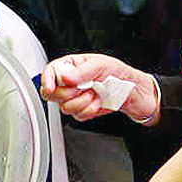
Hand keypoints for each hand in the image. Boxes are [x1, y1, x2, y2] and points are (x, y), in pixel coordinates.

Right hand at [43, 54, 158, 123]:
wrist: (134, 93)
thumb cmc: (119, 74)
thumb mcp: (102, 65)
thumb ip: (82, 71)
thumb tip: (65, 77)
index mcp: (72, 65)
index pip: (50, 72)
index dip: (47, 80)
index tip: (51, 88)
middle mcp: (71, 82)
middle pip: (52, 93)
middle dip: (67, 94)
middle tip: (82, 88)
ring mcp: (76, 97)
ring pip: (64, 107)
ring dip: (82, 102)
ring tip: (95, 94)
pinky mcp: (82, 110)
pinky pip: (77, 116)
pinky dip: (89, 110)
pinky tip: (98, 102)